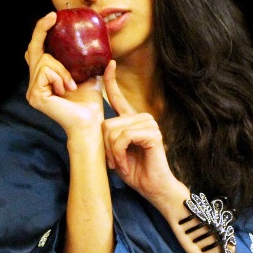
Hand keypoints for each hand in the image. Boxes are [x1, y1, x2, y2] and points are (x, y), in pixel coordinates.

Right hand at [25, 12, 104, 132]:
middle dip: (42, 31)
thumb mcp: (89, 74)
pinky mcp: (35, 95)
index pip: (37, 51)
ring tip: (72, 85)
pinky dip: (60, 77)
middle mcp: (35, 83)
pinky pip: (45, 72)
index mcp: (45, 78)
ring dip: (62, 69)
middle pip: (34, 50)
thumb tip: (100, 44)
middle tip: (52, 16)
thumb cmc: (90, 102)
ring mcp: (32, 90)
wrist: (91, 121)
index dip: (41, 32)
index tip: (53, 16)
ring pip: (43, 61)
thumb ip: (86, 60)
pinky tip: (67, 90)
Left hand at [102, 60, 180, 203]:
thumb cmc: (135, 172)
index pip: (118, 97)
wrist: (154, 189)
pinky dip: (120, 155)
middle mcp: (142, 118)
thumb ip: (108, 137)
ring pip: (113, 131)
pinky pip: (123, 138)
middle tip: (115, 163)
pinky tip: (127, 165)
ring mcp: (149, 124)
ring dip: (113, 153)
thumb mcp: (115, 152)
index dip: (112, 81)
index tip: (109, 64)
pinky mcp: (152, 133)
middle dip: (106, 147)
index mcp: (132, 120)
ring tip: (122, 165)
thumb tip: (98, 124)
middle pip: (107, 123)